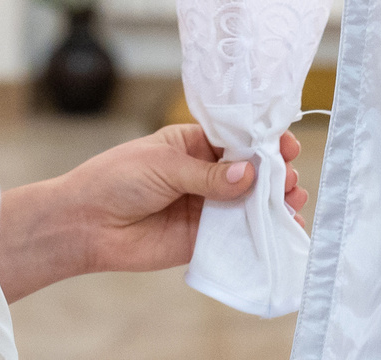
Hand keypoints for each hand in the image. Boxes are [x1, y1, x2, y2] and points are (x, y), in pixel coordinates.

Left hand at [0, 124, 305, 300]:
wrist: (86, 224)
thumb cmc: (117, 179)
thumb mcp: (164, 165)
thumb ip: (208, 174)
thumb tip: (251, 174)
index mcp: (194, 144)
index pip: (237, 140)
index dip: (263, 142)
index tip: (286, 145)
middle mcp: (205, 175)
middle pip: (250, 173)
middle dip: (274, 174)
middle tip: (290, 179)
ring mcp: (205, 208)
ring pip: (248, 205)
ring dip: (273, 203)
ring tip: (294, 202)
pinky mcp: (202, 240)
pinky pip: (237, 237)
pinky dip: (260, 235)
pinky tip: (281, 231)